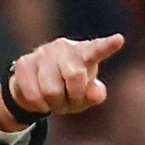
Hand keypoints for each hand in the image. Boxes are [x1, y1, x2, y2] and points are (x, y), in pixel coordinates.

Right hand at [0, 34, 125, 130]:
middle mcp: (63, 47)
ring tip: (55, 99)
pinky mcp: (24, 63)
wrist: (36, 88)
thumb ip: (94, 94)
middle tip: (70, 99)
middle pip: (75, 76)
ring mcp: (42, 53)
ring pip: (51, 90)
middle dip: (74, 96)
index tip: (119, 39)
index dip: (108, 46)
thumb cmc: (69, 89)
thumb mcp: (85, 95)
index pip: (97, 50)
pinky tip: (41, 99)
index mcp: (84, 53)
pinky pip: (33, 94)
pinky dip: (40, 105)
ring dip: (55, 103)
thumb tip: (95, 93)